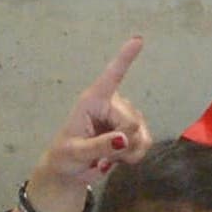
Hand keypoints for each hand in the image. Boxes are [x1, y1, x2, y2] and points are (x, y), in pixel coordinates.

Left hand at [25, 36, 151, 211]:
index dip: (125, 58)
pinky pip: (146, 141)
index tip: (138, 39)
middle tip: (103, 158)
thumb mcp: (76, 152)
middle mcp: (111, 103)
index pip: (111, 76)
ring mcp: (125, 116)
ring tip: (107, 158)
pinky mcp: (133, 130)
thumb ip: (99, 146)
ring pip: (140, 134)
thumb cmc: (65, 156)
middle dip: (123, 144)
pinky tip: (121, 158)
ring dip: (128, 151)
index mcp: (92, 101)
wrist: (70, 172)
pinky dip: (136, 154)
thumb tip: (124, 138)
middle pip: (131, 122)